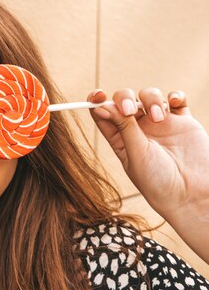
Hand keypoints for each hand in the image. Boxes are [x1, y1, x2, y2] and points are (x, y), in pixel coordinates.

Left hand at [89, 88, 208, 261]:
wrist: (192, 194)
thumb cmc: (158, 181)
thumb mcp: (135, 153)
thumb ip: (122, 127)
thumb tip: (100, 105)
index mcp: (120, 138)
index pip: (104, 114)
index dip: (97, 100)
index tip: (97, 95)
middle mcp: (138, 129)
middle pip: (124, 100)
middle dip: (125, 98)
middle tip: (131, 111)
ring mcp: (161, 124)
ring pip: (149, 96)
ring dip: (151, 99)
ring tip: (159, 117)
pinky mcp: (183, 122)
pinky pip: (177, 100)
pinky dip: (174, 95)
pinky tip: (173, 102)